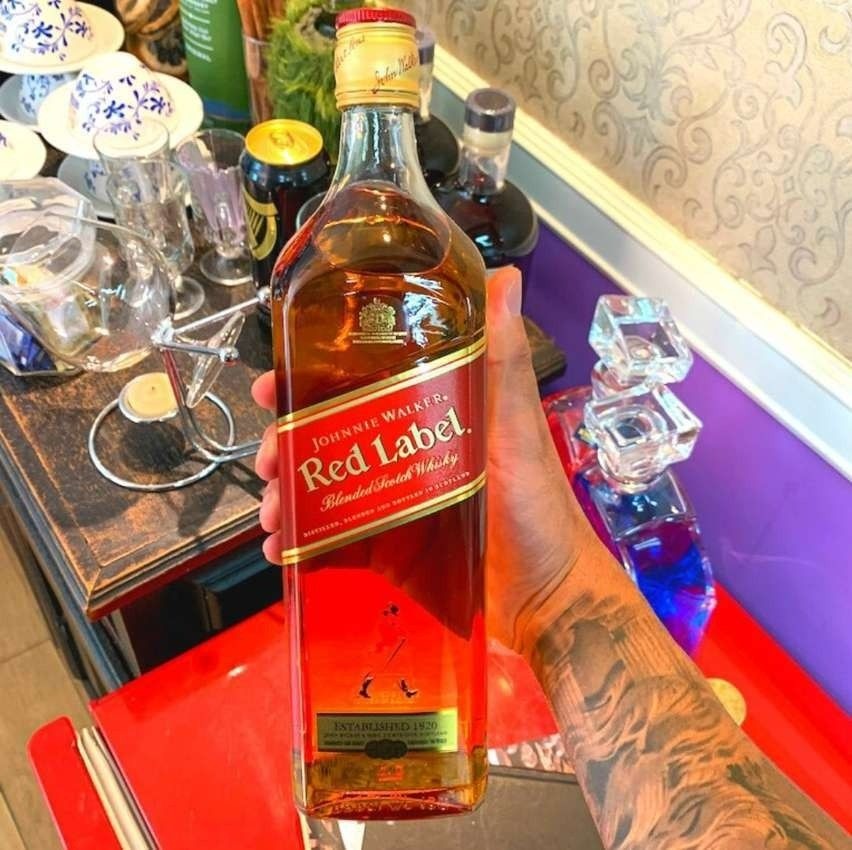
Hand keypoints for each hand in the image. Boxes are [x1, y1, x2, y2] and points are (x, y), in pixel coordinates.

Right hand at [252, 266, 598, 656]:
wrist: (547, 599)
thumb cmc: (539, 509)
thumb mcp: (518, 429)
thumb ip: (505, 361)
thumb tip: (506, 277)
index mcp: (427, 413)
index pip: (357, 384)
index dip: (308, 379)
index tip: (273, 385)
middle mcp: (402, 451)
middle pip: (325, 436)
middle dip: (286, 444)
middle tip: (270, 461)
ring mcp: (390, 501)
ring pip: (321, 487)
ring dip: (287, 494)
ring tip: (273, 513)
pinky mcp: (385, 547)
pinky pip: (331, 538)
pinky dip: (300, 541)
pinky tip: (279, 547)